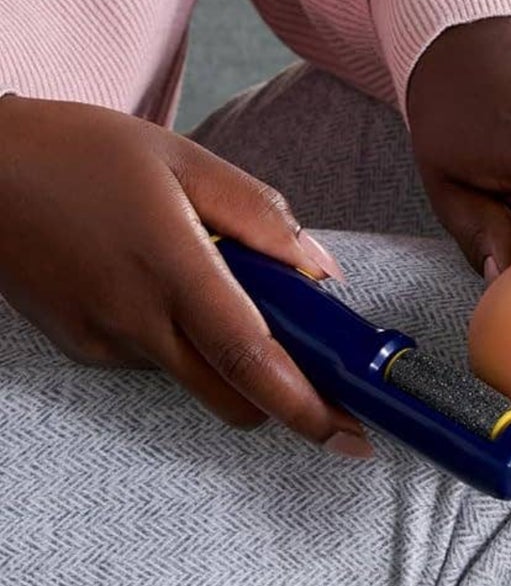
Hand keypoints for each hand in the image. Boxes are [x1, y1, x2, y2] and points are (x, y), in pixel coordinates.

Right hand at [0, 96, 371, 456]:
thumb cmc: (81, 152)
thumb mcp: (183, 160)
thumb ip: (262, 217)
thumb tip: (320, 271)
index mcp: (172, 269)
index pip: (251, 360)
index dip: (308, 406)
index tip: (354, 432)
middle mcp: (136, 321)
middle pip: (233, 399)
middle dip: (287, 404)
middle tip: (324, 381)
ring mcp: (103, 342)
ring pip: (197, 382)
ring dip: (233, 363)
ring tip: (224, 292)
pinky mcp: (81, 350)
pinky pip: (157, 364)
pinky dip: (185, 343)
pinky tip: (166, 289)